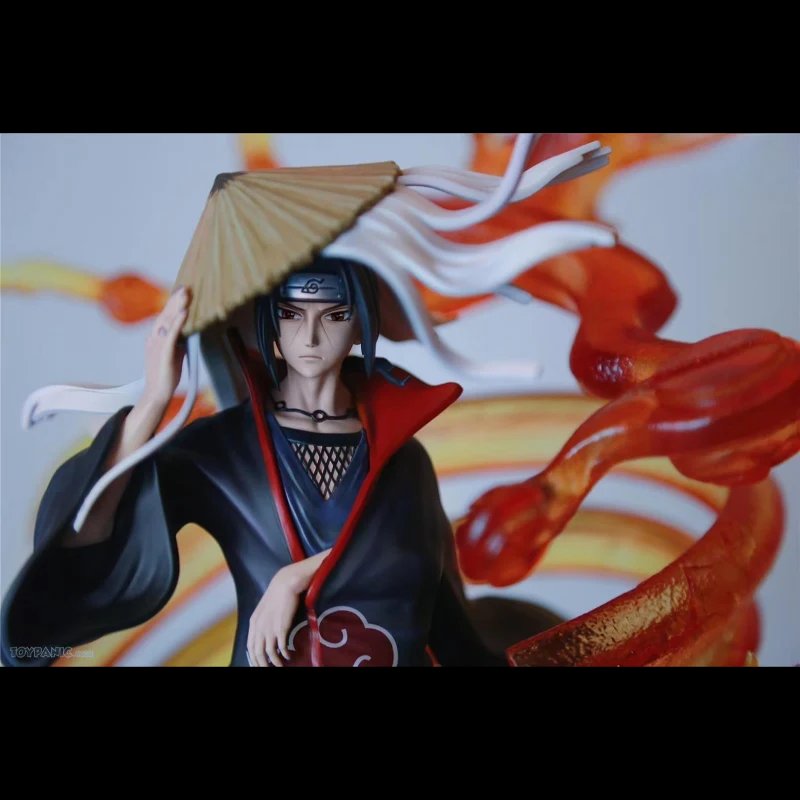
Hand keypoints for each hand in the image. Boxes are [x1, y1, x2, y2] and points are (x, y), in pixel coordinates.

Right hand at [142, 286, 189, 407]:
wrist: (157, 392)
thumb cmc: (166, 374)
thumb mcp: (175, 353)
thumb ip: (180, 340)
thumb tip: (190, 330)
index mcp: (156, 338)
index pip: (164, 316)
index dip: (172, 304)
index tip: (181, 292)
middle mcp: (154, 338)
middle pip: (165, 315)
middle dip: (175, 300)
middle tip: (185, 287)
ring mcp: (158, 345)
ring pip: (167, 321)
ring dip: (176, 307)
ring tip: (185, 294)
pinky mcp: (164, 353)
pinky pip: (171, 335)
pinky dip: (178, 323)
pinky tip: (184, 313)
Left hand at [247, 562, 309, 666]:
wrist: (285, 583)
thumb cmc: (278, 594)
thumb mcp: (265, 609)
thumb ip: (263, 622)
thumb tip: (265, 635)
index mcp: (254, 623)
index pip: (250, 647)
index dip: (254, 659)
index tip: (260, 665)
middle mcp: (259, 627)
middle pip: (257, 653)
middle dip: (263, 664)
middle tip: (270, 669)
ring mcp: (270, 627)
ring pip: (269, 652)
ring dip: (275, 662)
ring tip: (281, 665)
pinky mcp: (281, 626)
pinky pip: (281, 646)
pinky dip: (284, 653)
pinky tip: (288, 655)